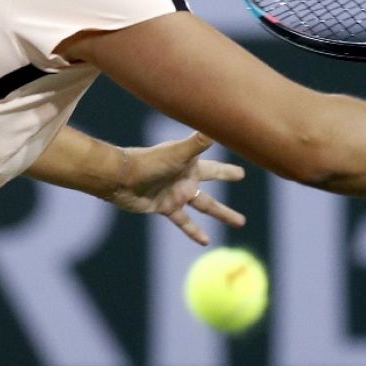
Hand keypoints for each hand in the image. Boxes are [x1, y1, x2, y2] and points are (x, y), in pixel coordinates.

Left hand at [108, 131, 245, 244]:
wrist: (122, 178)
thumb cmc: (150, 161)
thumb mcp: (179, 152)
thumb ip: (200, 141)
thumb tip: (220, 124)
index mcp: (190, 162)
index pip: (215, 159)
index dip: (229, 158)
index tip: (243, 150)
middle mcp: (185, 176)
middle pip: (212, 176)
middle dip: (226, 174)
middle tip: (241, 175)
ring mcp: (176, 193)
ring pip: (205, 205)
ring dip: (222, 213)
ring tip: (241, 221)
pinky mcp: (166, 207)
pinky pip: (184, 221)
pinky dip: (194, 231)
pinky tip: (206, 240)